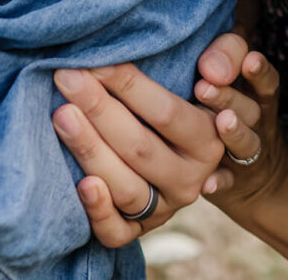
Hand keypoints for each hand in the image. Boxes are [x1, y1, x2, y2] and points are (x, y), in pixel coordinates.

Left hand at [51, 60, 225, 246]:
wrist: (187, 159)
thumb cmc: (189, 101)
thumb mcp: (215, 76)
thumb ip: (226, 55)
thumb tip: (211, 67)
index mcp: (208, 140)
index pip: (166, 113)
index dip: (130, 85)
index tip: (96, 60)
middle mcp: (190, 179)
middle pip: (140, 148)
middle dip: (99, 109)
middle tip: (66, 78)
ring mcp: (164, 209)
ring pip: (126, 188)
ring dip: (90, 150)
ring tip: (61, 116)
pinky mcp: (139, 232)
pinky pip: (117, 232)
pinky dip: (98, 211)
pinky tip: (80, 184)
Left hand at [191, 31, 287, 210]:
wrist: (251, 171)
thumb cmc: (227, 101)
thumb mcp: (231, 74)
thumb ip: (224, 54)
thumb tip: (209, 58)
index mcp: (256, 93)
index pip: (265, 80)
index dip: (258, 70)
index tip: (248, 59)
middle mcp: (255, 122)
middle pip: (250, 110)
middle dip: (229, 97)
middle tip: (204, 86)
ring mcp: (245, 152)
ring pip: (246, 143)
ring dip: (234, 133)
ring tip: (221, 122)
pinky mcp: (232, 179)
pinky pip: (228, 182)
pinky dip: (220, 182)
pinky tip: (208, 183)